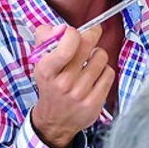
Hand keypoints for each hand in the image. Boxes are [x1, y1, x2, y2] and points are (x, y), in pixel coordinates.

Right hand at [28, 23, 111, 147]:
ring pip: (101, 57)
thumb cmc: (50, 84)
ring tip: (90, 61)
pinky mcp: (95, 102)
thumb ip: (45, 38)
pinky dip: (104, 70)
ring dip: (97, 55)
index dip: (74, 32)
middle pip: (88, 45)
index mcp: (47, 70)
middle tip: (92, 34)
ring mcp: (81, 93)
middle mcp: (64, 82)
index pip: (68, 43)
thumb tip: (61, 27)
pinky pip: (109, 73)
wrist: (54, 120)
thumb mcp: (40, 61)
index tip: (74, 33)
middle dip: (91, 34)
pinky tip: (95, 75)